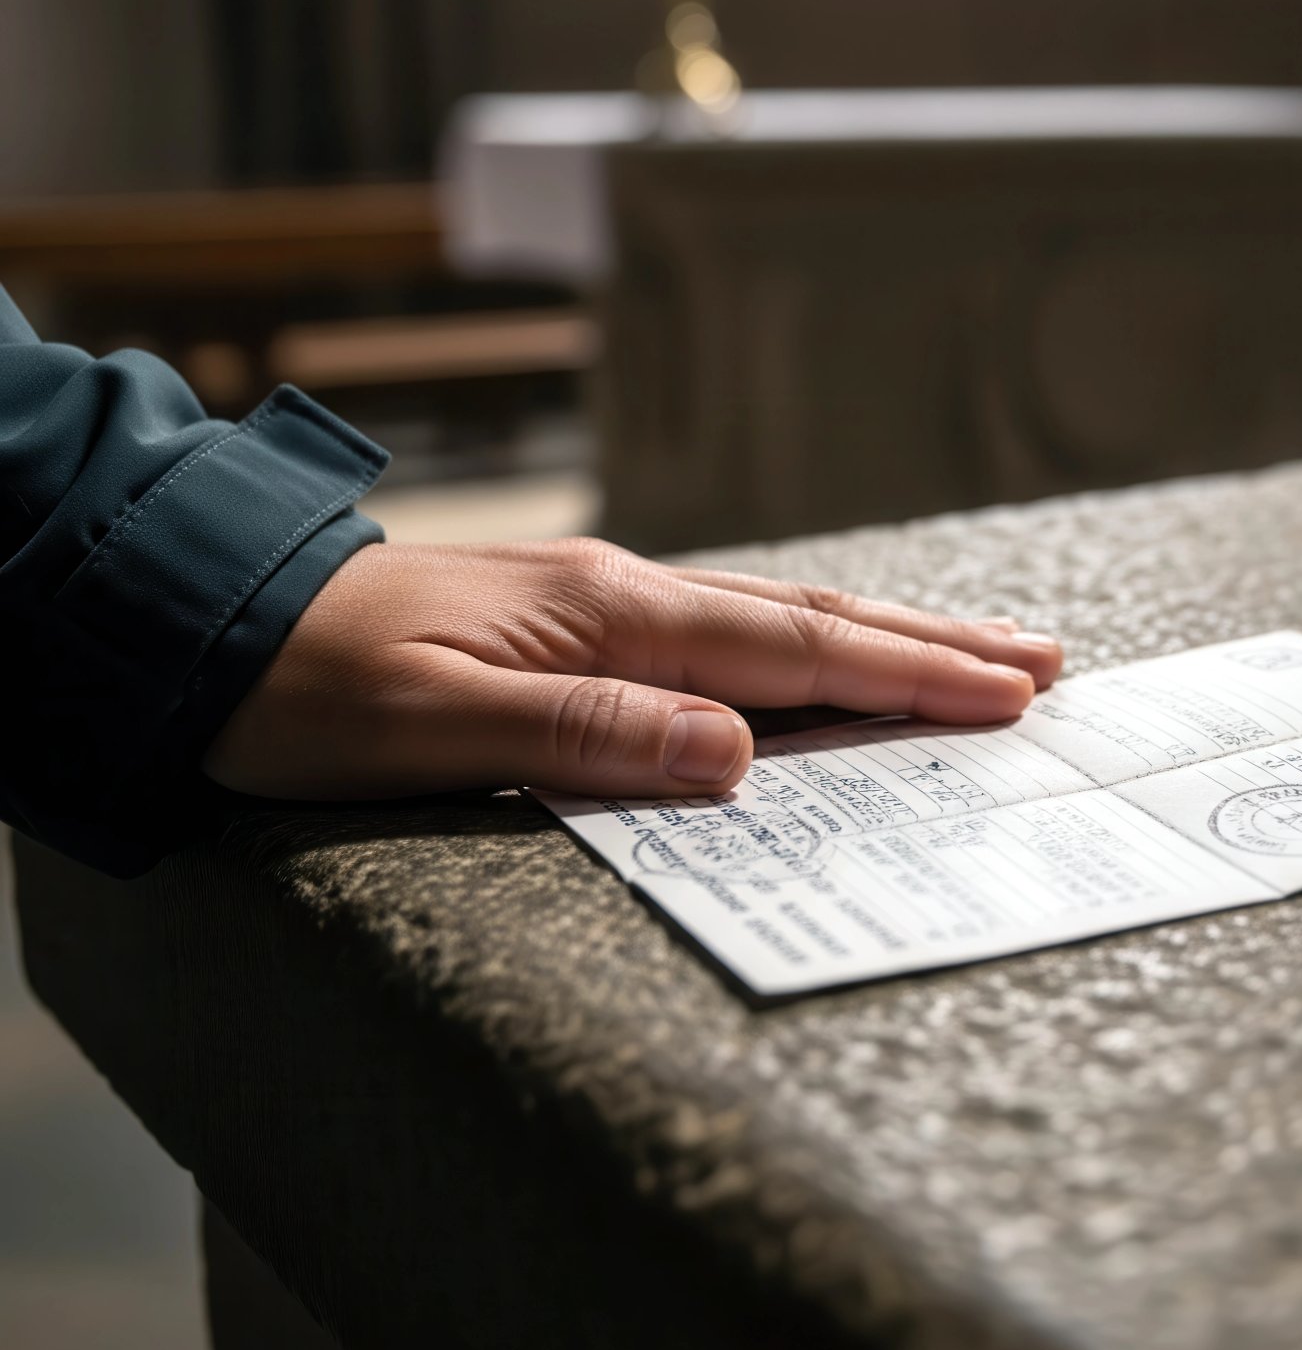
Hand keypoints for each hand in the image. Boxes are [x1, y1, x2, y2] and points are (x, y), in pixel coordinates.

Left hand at [203, 539, 1061, 801]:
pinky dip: (811, 645)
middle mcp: (628, 597)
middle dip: (935, 643)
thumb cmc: (306, 688)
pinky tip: (829, 657)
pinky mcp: (582, 622)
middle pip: (815, 618)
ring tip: (974, 650)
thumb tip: (737, 752)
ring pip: (780, 619)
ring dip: (887, 636)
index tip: (1006, 692)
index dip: (908, 675)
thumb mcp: (429, 730)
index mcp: (612, 619)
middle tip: (1042, 660)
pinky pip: (732, 632)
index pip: (796, 650)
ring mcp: (608, 603)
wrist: (212, 619)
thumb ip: (586, 736)